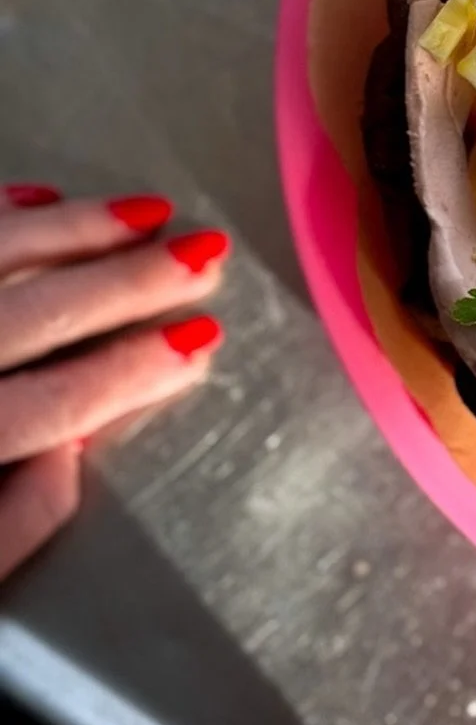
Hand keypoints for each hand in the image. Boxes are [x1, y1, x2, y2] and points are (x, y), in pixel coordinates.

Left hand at [0, 185, 227, 580]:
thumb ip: (11, 525)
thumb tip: (72, 456)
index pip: (54, 401)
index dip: (131, 370)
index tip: (203, 342)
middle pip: (32, 314)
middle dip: (128, 281)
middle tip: (206, 252)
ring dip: (74, 229)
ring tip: (147, 211)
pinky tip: (41, 199)